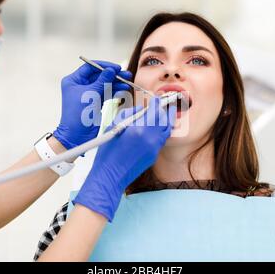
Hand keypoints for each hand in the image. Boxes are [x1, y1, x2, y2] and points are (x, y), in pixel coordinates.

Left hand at [53, 60, 131, 149]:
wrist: (77, 135)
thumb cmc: (78, 114)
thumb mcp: (91, 94)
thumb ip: (102, 81)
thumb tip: (111, 70)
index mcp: (73, 81)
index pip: (90, 67)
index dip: (104, 66)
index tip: (116, 68)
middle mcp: (80, 86)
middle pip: (99, 76)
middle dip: (113, 75)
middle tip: (126, 74)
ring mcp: (88, 94)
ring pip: (104, 84)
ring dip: (116, 84)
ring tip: (127, 83)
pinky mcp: (95, 102)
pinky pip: (106, 93)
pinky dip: (115, 92)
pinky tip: (123, 90)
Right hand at [73, 97, 176, 221]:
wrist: (110, 175)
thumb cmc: (108, 151)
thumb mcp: (114, 126)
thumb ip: (129, 114)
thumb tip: (140, 109)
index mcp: (139, 129)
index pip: (155, 110)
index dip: (156, 102)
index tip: (156, 98)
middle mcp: (151, 138)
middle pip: (165, 119)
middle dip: (165, 110)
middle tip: (165, 104)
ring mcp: (154, 148)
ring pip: (167, 130)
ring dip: (167, 120)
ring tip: (166, 113)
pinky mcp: (154, 156)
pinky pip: (161, 140)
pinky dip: (162, 131)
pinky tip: (158, 128)